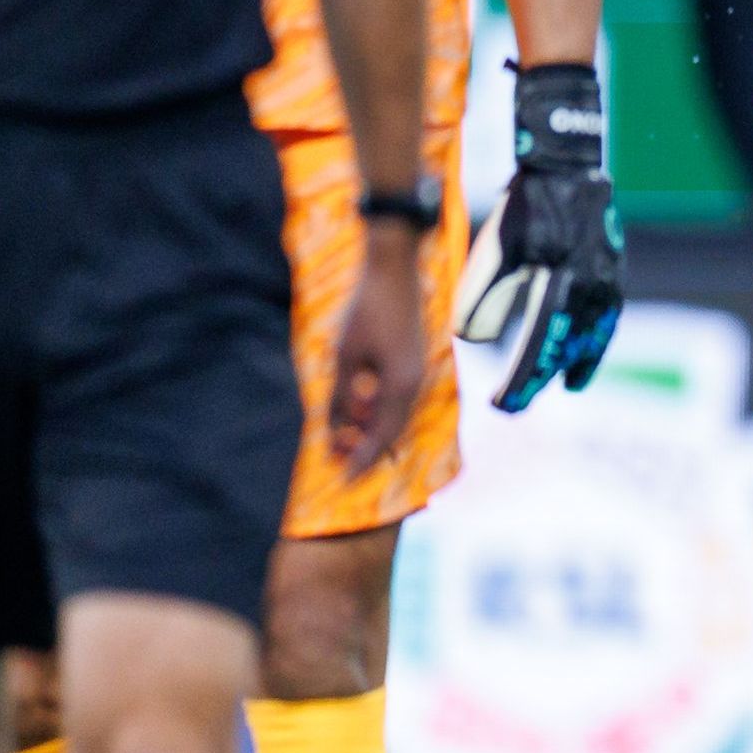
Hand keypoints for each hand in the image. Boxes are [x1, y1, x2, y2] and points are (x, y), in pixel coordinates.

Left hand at [325, 228, 434, 474]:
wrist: (393, 271)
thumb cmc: (366, 310)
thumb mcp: (345, 356)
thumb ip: (341, 396)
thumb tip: (335, 430)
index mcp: (401, 385)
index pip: (382, 436)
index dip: (362, 460)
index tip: (343, 481)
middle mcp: (415, 383)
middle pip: (393, 430)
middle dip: (365, 449)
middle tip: (335, 462)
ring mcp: (417, 372)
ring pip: (395, 415)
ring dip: (370, 429)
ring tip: (341, 437)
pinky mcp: (413, 361)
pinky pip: (397, 398)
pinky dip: (377, 411)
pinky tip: (358, 411)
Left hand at [459, 62, 624, 410]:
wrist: (568, 166)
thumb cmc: (526, 206)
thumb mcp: (495, 248)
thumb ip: (483, 296)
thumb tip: (468, 340)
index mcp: (561, 286)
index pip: (539, 349)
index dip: (520, 382)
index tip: (500, 405)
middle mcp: (591, 290)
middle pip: (566, 350)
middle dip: (540, 379)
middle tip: (516, 403)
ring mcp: (608, 281)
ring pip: (594, 336)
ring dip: (577, 362)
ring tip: (567, 385)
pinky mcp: (613, 270)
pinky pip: (607, 316)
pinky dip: (596, 337)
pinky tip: (587, 345)